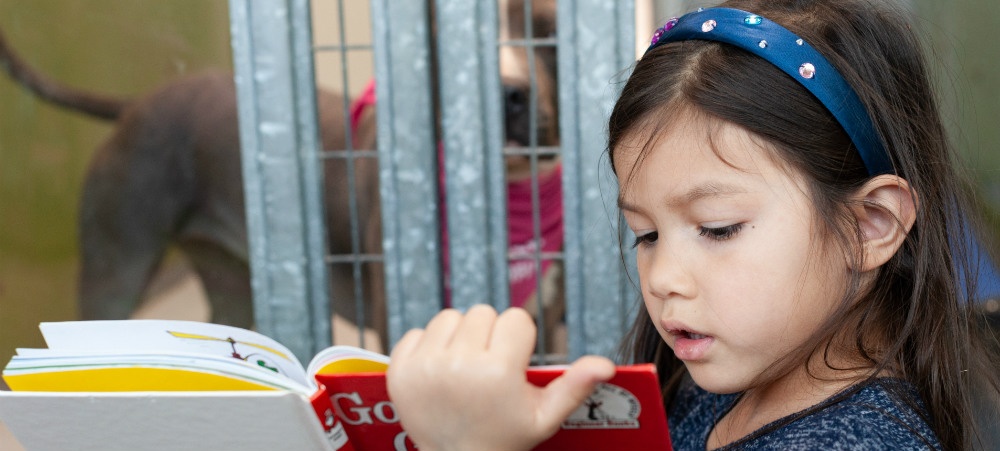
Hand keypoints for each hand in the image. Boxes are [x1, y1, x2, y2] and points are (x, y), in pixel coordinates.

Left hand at [386, 305, 615, 450]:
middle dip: (489, 335)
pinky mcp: (398, 371)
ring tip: (464, 368)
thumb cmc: (504, 437)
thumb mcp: (544, 417)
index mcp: (498, 373)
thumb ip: (574, 386)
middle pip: (482, 312)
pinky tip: (438, 373)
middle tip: (488, 367)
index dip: (519, 340)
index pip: (515, 319)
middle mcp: (459, 365)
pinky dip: (426, 347)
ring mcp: (424, 367)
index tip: (513, 365)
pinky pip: (415, 332)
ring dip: (458, 336)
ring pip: (449, 316)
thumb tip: (606, 364)